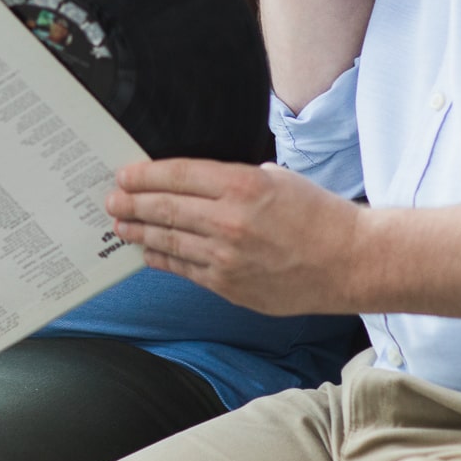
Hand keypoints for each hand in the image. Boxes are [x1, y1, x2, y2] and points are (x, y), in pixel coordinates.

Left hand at [105, 157, 360, 315]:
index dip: (144, 175)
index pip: (177, 175)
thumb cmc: (318, 214)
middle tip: (111, 201)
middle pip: (165, 209)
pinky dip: (162, 259)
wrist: (349, 261)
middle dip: (131, 204)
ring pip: (169, 242)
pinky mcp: (230, 286)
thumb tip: (194, 182)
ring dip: (139, 233)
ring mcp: (227, 258)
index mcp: (242, 185)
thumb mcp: (276, 178)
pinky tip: (148, 252)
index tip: (124, 174)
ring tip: (120, 226)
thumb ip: (233, 179)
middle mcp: (229, 221)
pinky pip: (185, 269)